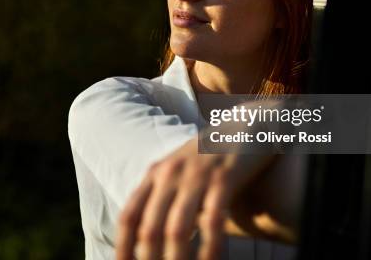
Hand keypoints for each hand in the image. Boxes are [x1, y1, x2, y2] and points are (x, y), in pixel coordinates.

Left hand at [116, 137, 274, 259]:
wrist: (247, 123)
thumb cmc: (212, 156)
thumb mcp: (181, 170)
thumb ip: (165, 197)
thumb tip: (152, 238)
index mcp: (155, 174)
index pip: (129, 217)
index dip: (123, 248)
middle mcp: (170, 174)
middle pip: (149, 229)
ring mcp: (196, 175)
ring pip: (177, 230)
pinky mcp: (224, 178)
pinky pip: (212, 221)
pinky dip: (209, 248)